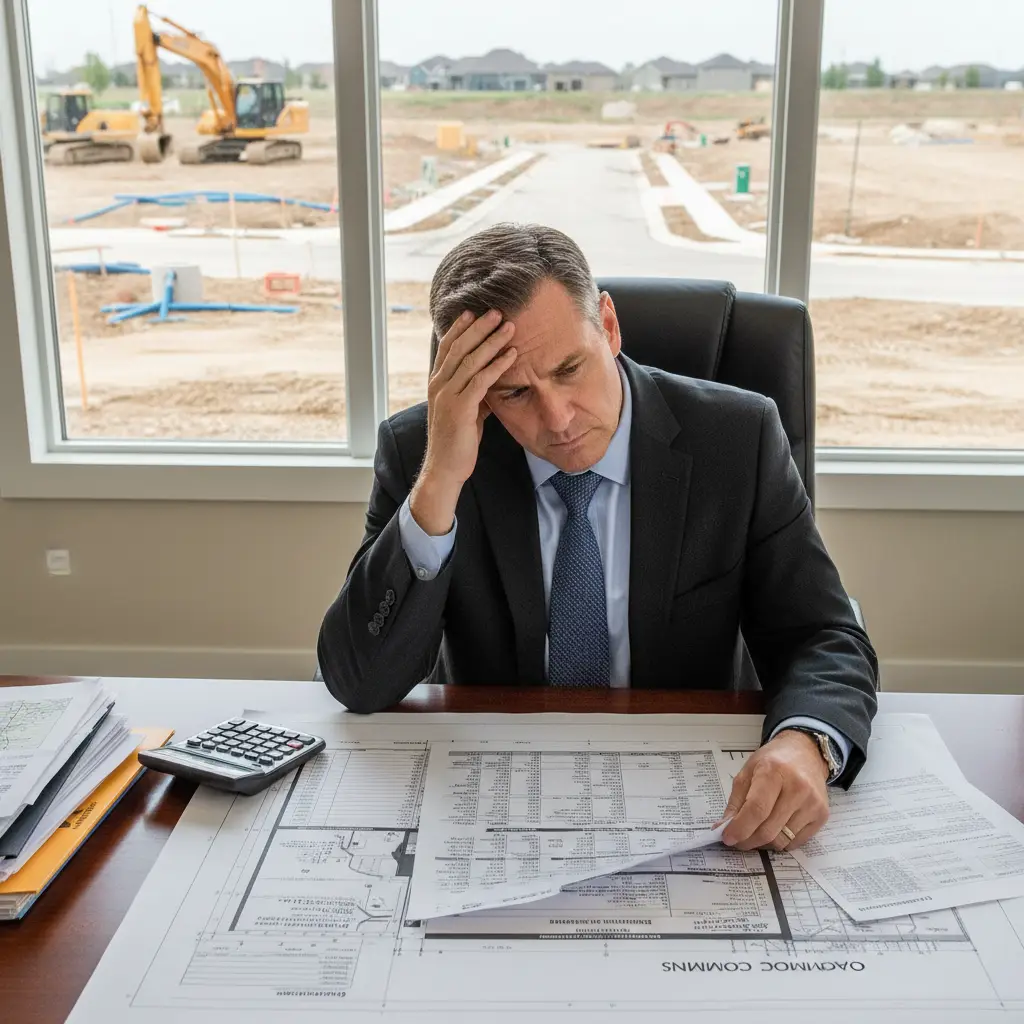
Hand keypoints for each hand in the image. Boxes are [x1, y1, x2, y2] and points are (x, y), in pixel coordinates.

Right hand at [410, 309, 516, 535]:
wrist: (445, 468)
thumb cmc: (457, 442)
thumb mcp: (466, 412)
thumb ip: (474, 394)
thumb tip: (491, 382)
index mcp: (437, 384)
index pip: (447, 349)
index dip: (459, 329)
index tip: (473, 312)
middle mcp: (439, 386)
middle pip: (459, 348)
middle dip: (478, 328)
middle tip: (496, 311)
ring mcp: (447, 396)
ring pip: (470, 360)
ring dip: (491, 341)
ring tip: (509, 326)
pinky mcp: (460, 409)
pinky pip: (481, 381)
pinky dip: (497, 365)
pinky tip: (511, 355)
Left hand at [718, 730, 829, 851]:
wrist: (805, 753)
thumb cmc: (773, 761)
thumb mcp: (747, 772)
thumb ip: (735, 801)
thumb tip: (723, 828)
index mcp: (774, 772)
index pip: (757, 809)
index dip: (740, 828)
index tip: (727, 838)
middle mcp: (798, 788)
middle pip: (768, 829)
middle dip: (747, 840)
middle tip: (737, 840)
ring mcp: (813, 804)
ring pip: (781, 840)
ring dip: (762, 843)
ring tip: (754, 833)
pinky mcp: (822, 816)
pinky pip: (795, 843)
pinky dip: (780, 842)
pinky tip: (773, 829)